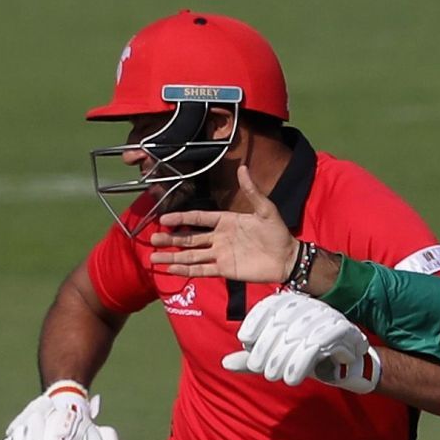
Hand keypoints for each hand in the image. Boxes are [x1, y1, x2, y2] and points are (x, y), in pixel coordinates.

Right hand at [149, 164, 297, 280]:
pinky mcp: (225, 270)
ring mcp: (220, 255)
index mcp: (225, 221)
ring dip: (173, 257)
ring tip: (154, 258)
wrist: (287, 257)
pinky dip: (187, 271)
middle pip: (189, 238)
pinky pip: (203, 270)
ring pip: (191, 256)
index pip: (198, 218)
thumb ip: (252, 191)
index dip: (181, 218)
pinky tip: (172, 269)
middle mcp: (219, 238)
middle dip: (171, 239)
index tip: (164, 219)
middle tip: (152, 238)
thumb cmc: (277, 232)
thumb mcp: (265, 209)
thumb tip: (243, 168)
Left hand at [224, 291, 380, 391]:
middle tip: (259, 369)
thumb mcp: (276, 356)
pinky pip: (319, 344)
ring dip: (283, 358)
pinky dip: (302, 362)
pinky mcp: (343, 330)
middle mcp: (309, 305)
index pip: (270, 306)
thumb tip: (225, 363)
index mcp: (292, 302)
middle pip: (282, 322)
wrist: (346, 365)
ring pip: (298, 335)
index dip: (255, 321)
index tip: (244, 340)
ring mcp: (327, 315)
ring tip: (275, 376)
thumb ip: (253, 359)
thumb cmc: (307, 357)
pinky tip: (293, 377)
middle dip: (267, 348)